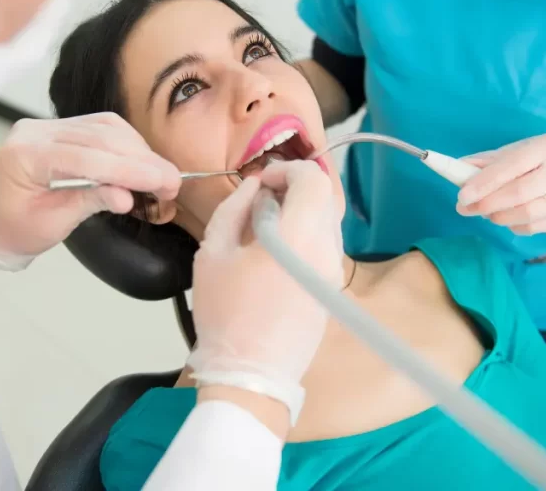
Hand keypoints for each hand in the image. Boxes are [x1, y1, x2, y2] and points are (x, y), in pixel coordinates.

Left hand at [0, 113, 180, 270]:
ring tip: (163, 176)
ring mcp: (47, 125)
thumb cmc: (15, 229)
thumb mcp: (52, 224)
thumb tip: (128, 197)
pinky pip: (101, 128)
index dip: (127, 169)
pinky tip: (144, 162)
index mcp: (24, 155)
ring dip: (139, 150)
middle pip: (99, 136)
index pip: (84, 156)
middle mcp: (35, 131)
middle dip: (141, 159)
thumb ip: (89, 203)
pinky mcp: (61, 128)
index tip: (162, 182)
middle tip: (173, 182)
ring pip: (105, 127)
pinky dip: (128, 144)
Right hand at [187, 160, 342, 422]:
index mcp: (299, 237)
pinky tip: (276, 253)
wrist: (251, 376)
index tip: (262, 181)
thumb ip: (233, 209)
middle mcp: (326, 250)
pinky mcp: (331, 290)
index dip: (287, 169)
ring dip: (300, 212)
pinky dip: (305, 235)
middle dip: (294, 188)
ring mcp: (333, 272)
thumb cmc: (225, 314)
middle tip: (261, 199)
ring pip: (326, 222)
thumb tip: (253, 187)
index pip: (313, 180)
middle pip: (324, 198)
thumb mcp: (213, 254)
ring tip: (265, 227)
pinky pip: (324, 247)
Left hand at [456, 133, 545, 234]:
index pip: (513, 164)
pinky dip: (513, 225)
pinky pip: (533, 227)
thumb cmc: (541, 164)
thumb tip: (457, 169)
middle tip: (465, 208)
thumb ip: (488, 161)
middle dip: (487, 203)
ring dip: (498, 216)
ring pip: (527, 213)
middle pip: (520, 192)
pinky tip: (506, 218)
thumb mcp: (518, 154)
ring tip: (485, 213)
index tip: (462, 195)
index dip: (485, 181)